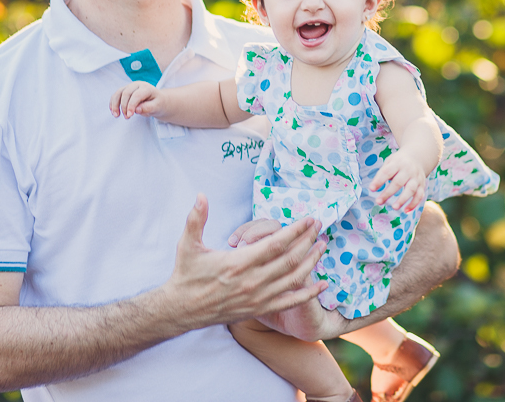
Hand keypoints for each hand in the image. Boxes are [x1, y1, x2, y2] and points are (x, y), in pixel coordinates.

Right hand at [110, 81, 159, 118]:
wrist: (157, 100)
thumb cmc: (157, 103)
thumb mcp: (157, 107)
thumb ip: (148, 108)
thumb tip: (136, 110)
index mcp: (146, 88)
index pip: (137, 95)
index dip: (131, 105)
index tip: (129, 115)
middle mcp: (137, 85)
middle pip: (126, 93)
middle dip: (124, 106)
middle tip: (127, 117)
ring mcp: (130, 87)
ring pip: (118, 93)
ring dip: (115, 104)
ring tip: (116, 115)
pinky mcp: (124, 90)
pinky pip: (116, 95)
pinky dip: (113, 103)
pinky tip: (113, 112)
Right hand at [163, 195, 329, 329]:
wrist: (181, 310)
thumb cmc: (186, 275)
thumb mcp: (188, 244)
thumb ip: (196, 219)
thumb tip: (200, 195)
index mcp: (239, 263)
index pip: (276, 243)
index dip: (296, 230)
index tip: (309, 219)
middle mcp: (252, 281)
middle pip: (290, 258)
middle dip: (308, 240)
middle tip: (320, 226)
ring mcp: (258, 297)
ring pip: (294, 279)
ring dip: (311, 262)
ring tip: (322, 246)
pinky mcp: (259, 309)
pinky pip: (290, 302)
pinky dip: (309, 293)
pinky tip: (323, 285)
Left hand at [369, 149, 427, 211]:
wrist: (417, 158)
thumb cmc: (398, 162)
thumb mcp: (390, 162)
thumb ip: (383, 173)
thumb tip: (374, 187)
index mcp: (398, 163)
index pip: (387, 172)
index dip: (379, 180)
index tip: (371, 189)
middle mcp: (408, 170)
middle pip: (398, 182)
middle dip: (388, 193)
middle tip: (378, 202)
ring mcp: (416, 178)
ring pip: (411, 189)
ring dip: (403, 199)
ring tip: (394, 207)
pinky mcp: (421, 186)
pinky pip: (419, 196)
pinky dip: (414, 204)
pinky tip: (406, 211)